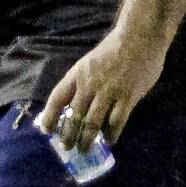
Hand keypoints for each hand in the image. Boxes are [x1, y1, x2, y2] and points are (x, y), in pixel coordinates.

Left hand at [36, 27, 168, 152]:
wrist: (139, 37)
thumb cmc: (114, 50)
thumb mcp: (89, 63)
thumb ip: (82, 82)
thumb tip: (73, 106)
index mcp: (77, 74)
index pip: (57, 98)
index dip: (49, 116)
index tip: (46, 130)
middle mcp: (89, 85)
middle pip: (74, 116)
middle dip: (68, 135)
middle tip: (67, 148)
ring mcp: (109, 91)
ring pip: (93, 122)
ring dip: (87, 139)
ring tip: (84, 149)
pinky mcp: (128, 96)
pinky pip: (116, 121)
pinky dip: (110, 134)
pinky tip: (108, 141)